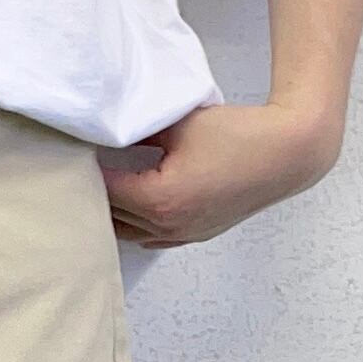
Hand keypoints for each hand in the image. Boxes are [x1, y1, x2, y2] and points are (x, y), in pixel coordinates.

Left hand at [101, 101, 344, 248]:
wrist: (286, 154)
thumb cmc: (240, 135)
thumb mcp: (182, 123)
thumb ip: (142, 125)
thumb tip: (112, 123)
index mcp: (158, 199)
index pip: (104, 189)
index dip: (88, 168)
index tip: (75, 150)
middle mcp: (166, 226)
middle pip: (110, 216)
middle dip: (95, 193)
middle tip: (79, 169)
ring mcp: (180, 236)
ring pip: (127, 233)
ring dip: (112, 213)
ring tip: (101, 188)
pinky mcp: (193, 236)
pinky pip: (150, 238)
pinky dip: (134, 225)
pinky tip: (127, 207)